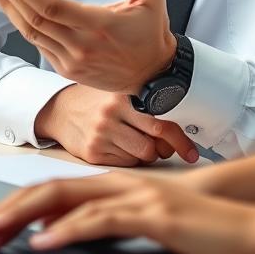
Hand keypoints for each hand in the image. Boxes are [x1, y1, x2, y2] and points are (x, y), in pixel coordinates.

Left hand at [0, 0, 177, 93]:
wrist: (153, 75)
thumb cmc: (151, 31)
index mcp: (98, 24)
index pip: (49, 6)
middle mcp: (80, 44)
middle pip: (32, 17)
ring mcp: (70, 60)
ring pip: (29, 32)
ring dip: (8, 6)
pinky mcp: (66, 68)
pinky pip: (38, 44)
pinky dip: (21, 23)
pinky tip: (13, 7)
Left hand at [0, 173, 254, 253]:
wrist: (245, 225)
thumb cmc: (200, 228)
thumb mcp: (147, 226)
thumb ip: (112, 224)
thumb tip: (69, 235)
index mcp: (118, 185)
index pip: (55, 191)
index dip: (16, 208)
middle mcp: (122, 183)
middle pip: (51, 189)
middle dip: (5, 212)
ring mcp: (137, 194)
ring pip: (67, 198)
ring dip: (22, 219)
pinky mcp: (152, 213)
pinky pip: (101, 218)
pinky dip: (67, 228)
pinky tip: (42, 241)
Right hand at [34, 84, 198, 166]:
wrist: (61, 109)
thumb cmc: (100, 99)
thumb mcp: (123, 89)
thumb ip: (148, 98)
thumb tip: (186, 116)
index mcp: (125, 94)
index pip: (162, 123)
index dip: (182, 140)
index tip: (193, 152)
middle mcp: (112, 114)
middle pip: (154, 145)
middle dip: (166, 149)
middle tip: (166, 147)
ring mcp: (101, 135)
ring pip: (142, 157)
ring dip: (148, 154)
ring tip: (139, 141)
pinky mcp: (92, 153)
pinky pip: (125, 164)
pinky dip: (131, 159)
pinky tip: (123, 147)